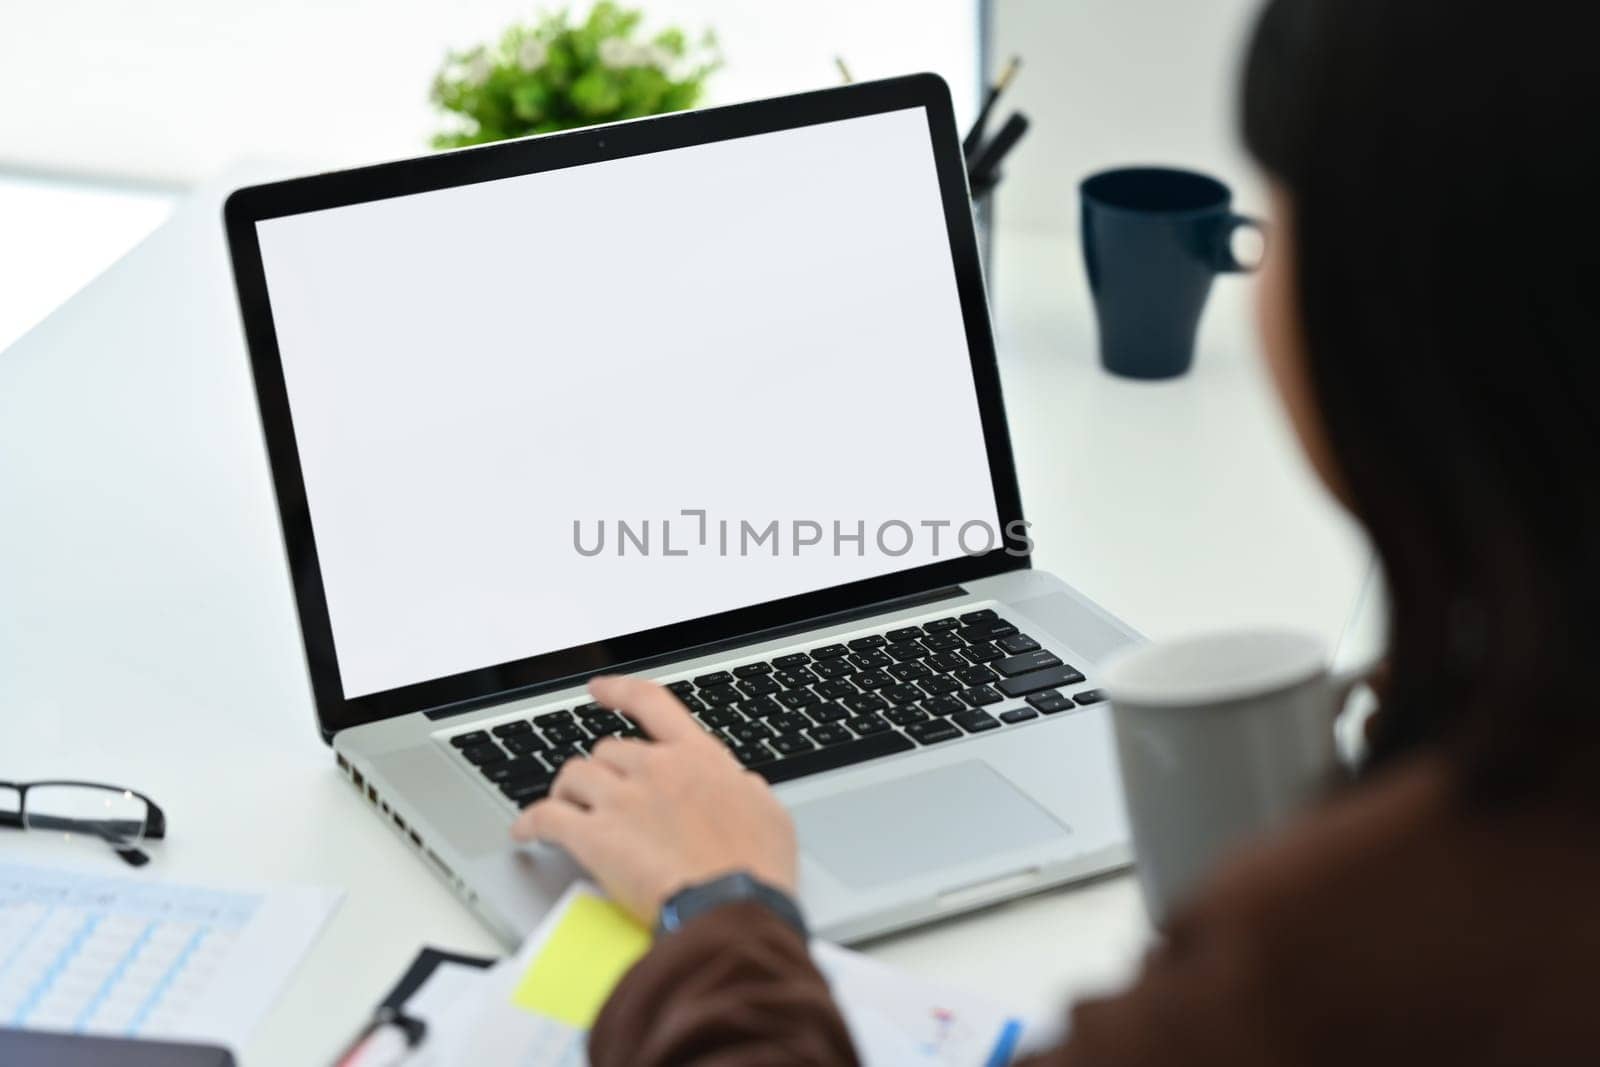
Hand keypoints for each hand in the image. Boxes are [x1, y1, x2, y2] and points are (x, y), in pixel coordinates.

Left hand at [511, 675, 798, 924]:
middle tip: (600, 793)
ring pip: (574, 776)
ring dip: (567, 791)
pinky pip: (546, 818)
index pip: (650, 704)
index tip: (600, 689)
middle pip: (607, 750)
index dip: (619, 691)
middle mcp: (655, 768)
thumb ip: (745, 789)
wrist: (733, 907)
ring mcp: (622, 800)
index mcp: (697, 757)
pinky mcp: (594, 837)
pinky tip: (526, 833)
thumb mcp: (768, 812)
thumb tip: (739, 785)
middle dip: (601, 771)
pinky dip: (530, 823)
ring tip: (565, 808)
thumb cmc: (756, 868)